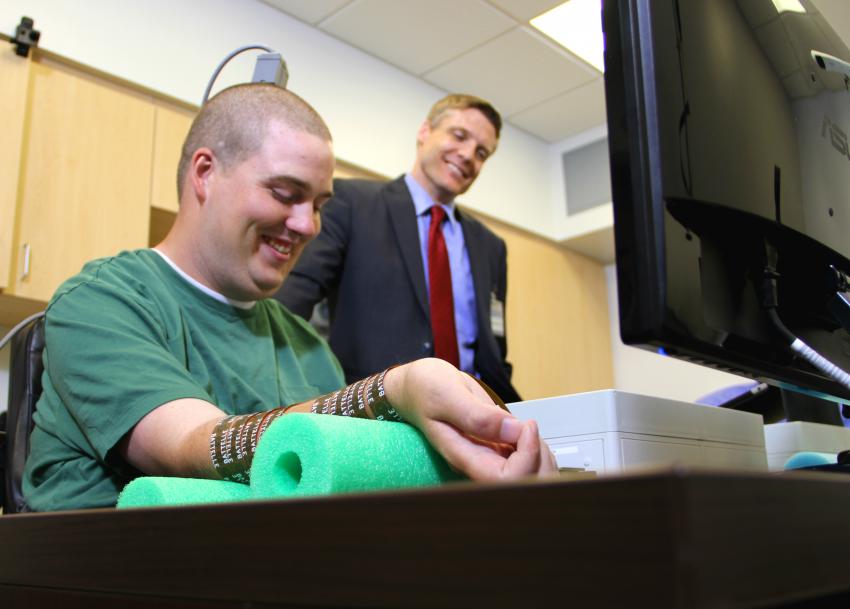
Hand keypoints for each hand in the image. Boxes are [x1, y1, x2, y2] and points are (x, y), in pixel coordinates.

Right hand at [383, 358, 557, 480]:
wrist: (415, 386)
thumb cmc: (424, 389)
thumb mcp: (447, 394)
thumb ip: (477, 415)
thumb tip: (513, 430)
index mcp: (463, 456)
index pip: (505, 479)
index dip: (526, 457)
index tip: (525, 426)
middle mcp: (477, 464)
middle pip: (523, 484)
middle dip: (538, 456)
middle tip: (528, 426)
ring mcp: (488, 459)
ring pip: (529, 477)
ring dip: (540, 453)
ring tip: (526, 428)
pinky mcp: (496, 451)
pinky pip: (526, 463)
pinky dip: (536, 448)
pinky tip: (525, 431)